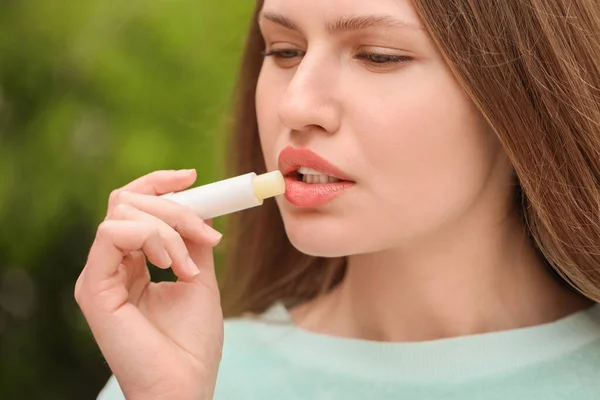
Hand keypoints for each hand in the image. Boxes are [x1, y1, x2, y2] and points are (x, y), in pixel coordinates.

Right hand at [75, 169, 223, 399]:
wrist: (185, 384)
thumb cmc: (191, 342)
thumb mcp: (199, 278)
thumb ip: (193, 242)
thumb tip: (200, 206)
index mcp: (131, 263)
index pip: (133, 206)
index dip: (159, 184)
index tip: (193, 176)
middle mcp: (109, 265)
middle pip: (128, 201)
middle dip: (175, 207)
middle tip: (207, 233)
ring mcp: (98, 275)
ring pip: (122, 212)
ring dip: (168, 227)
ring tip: (190, 263)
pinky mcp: (92, 287)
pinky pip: (113, 234)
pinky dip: (151, 239)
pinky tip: (173, 265)